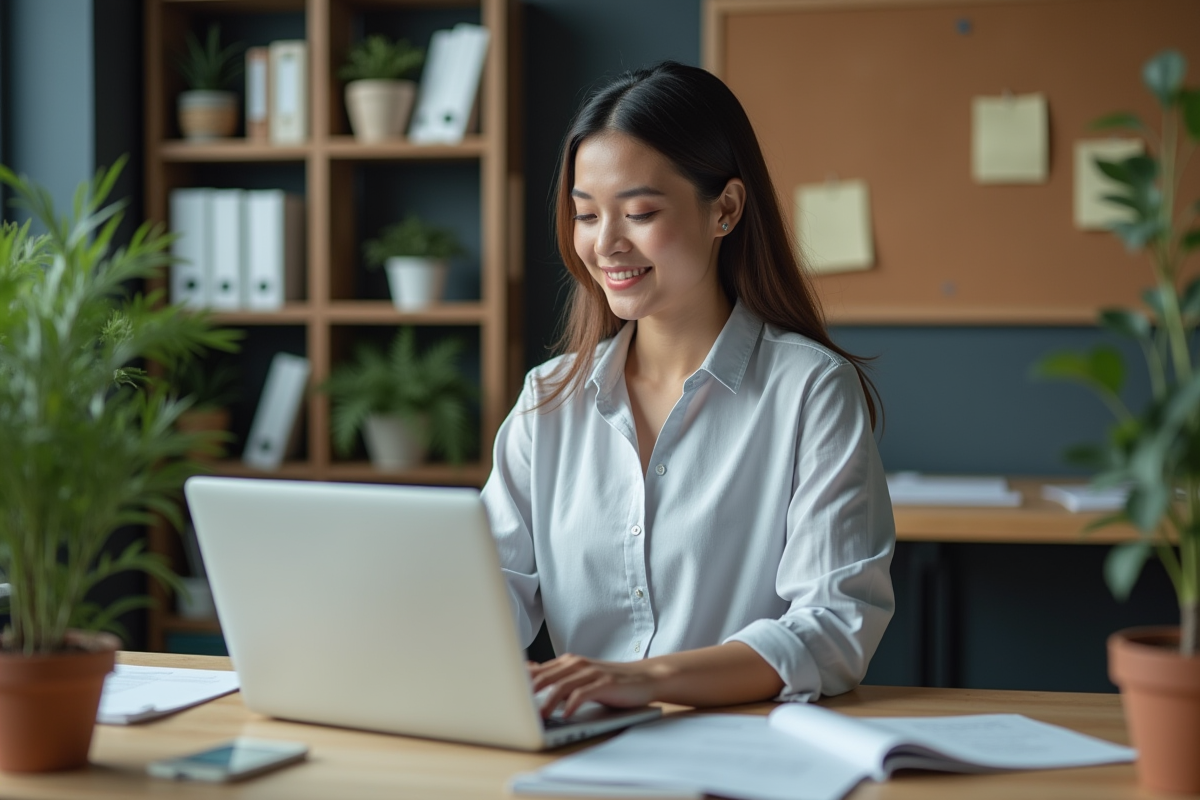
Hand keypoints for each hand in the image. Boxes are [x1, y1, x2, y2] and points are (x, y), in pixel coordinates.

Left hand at [527, 654, 662, 717]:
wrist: (644, 677)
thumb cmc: (611, 680)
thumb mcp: (581, 676)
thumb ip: (557, 675)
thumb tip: (528, 673)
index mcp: (569, 662)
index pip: (539, 670)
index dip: (521, 683)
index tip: (505, 695)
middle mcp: (578, 664)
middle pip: (546, 677)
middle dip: (528, 693)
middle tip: (514, 708)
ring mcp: (591, 673)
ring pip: (562, 685)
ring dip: (548, 702)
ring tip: (538, 716)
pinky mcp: (604, 684)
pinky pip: (583, 693)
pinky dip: (572, 704)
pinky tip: (566, 715)